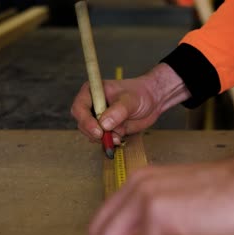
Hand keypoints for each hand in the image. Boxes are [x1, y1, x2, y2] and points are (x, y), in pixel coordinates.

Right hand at [71, 63, 189, 143]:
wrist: (153, 101)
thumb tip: (103, 124)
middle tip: (108, 137)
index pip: (80, 108)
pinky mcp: (108, 129)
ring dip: (103, 139)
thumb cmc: (141, 93)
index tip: (98, 130)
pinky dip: (109, 142)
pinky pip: (102, 139)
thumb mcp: (130, 100)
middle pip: (83, 123)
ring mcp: (99, 118)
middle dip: (94, 133)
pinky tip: (120, 139)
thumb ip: (117, 111)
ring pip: (91, 134)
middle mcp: (93, 105)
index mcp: (93, 92)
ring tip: (118, 137)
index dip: (86, 121)